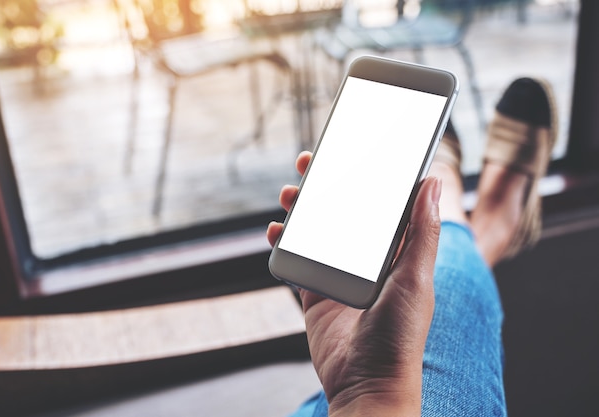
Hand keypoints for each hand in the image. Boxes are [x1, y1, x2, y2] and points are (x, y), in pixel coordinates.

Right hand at [267, 151, 441, 416]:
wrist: (366, 386)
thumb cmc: (399, 337)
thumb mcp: (415, 279)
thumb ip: (421, 232)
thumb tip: (432, 182)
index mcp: (396, 255)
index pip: (381, 206)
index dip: (367, 178)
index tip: (353, 152)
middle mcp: (367, 262)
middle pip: (344, 214)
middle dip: (327, 187)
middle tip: (311, 164)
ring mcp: (340, 277)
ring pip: (317, 232)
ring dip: (302, 211)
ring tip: (289, 194)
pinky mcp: (316, 294)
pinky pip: (297, 261)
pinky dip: (284, 244)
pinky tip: (276, 232)